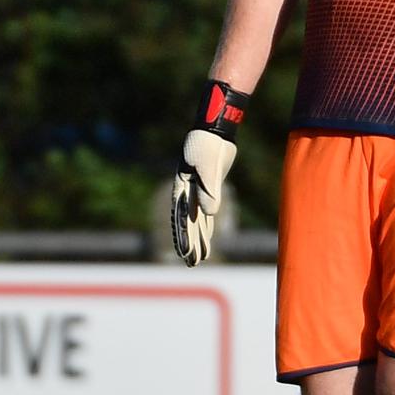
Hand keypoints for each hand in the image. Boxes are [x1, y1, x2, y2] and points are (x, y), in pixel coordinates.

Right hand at [170, 80, 248, 265]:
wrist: (213, 131)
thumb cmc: (205, 145)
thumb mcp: (206, 164)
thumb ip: (208, 188)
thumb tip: (211, 214)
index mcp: (181, 188)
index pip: (180, 218)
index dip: (182, 237)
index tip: (185, 253)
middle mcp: (187, 194)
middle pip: (187, 224)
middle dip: (190, 244)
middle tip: (192, 263)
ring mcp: (197, 194)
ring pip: (197, 223)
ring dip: (198, 240)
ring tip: (199, 259)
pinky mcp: (209, 191)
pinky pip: (206, 215)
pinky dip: (207, 229)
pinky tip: (208, 241)